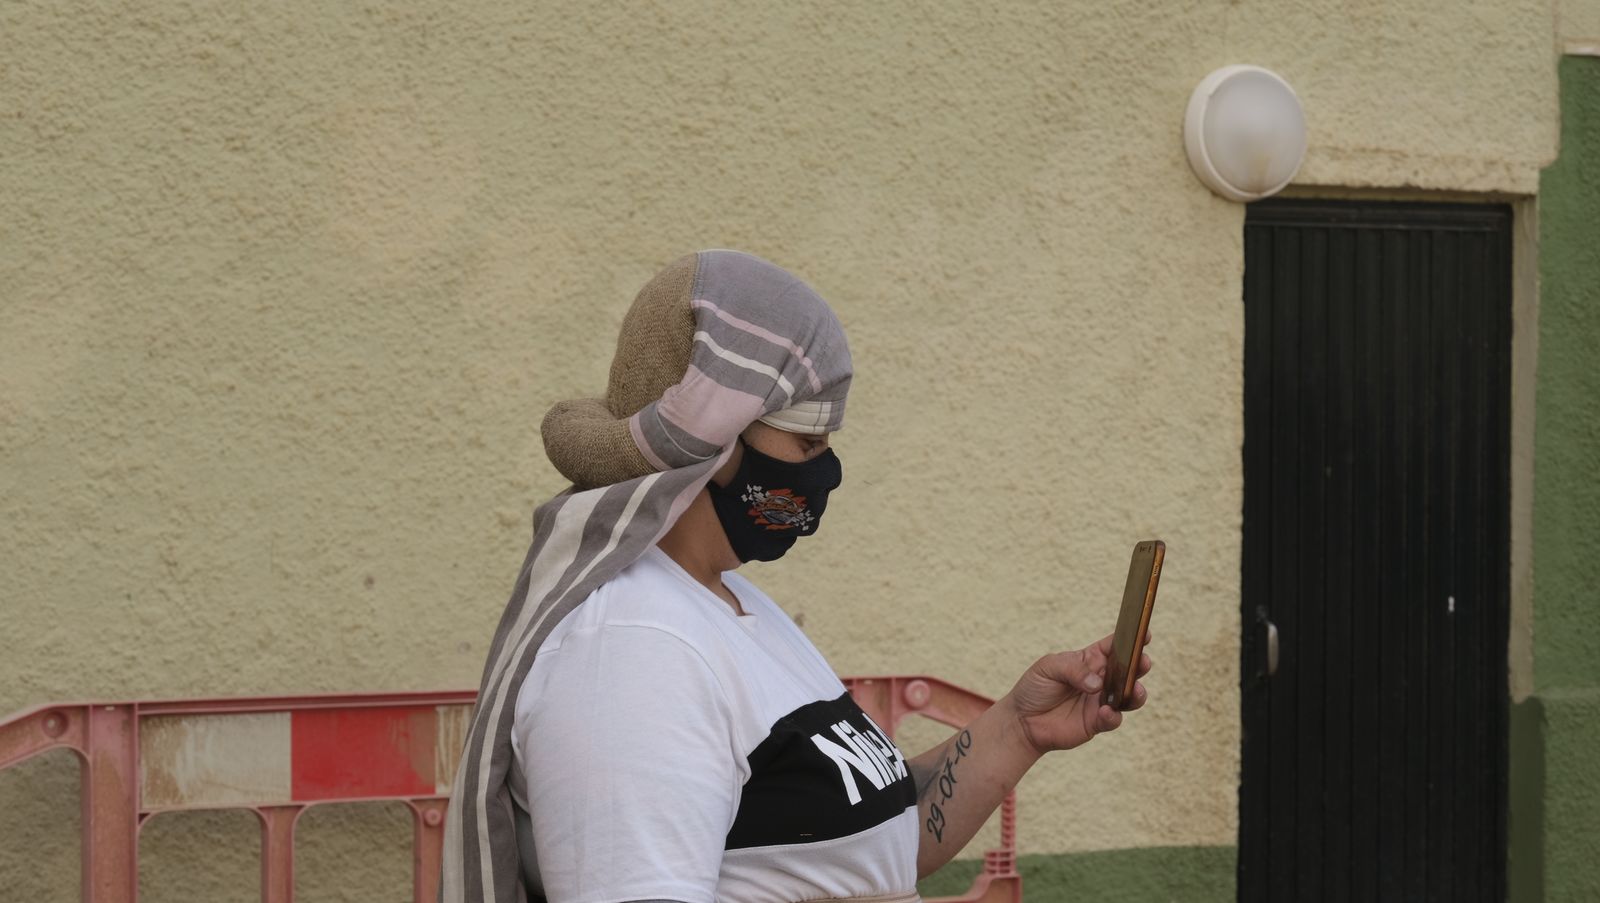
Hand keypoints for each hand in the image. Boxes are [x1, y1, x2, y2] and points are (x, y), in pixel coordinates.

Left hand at [1003, 632, 1151, 756]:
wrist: (1022, 720)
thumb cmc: (1035, 687)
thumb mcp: (1048, 667)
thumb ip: (1073, 670)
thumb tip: (1097, 683)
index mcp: (1090, 660)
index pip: (1114, 647)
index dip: (1130, 639)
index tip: (1144, 634)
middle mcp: (1101, 680)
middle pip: (1128, 671)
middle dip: (1139, 665)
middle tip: (1143, 662)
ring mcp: (1101, 701)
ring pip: (1128, 697)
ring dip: (1135, 693)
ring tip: (1134, 689)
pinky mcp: (1096, 723)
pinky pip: (1113, 719)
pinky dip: (1113, 715)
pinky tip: (1105, 711)